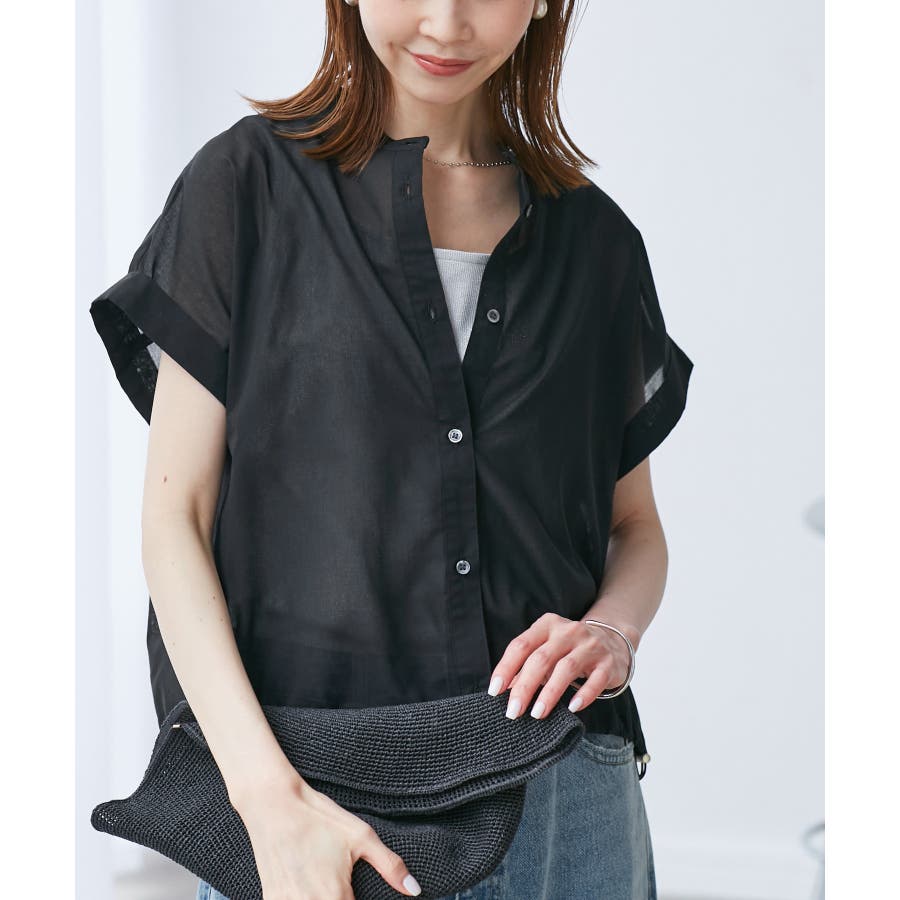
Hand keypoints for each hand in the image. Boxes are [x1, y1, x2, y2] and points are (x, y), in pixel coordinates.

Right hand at [234, 774, 421, 898]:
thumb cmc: (317, 817)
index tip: (356, 892)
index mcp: (335, 897)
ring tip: (326, 882)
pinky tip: (307, 885)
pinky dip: (303, 898)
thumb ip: (390, 866)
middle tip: (343, 884)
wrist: (272, 803)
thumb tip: (414, 889)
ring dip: (325, 898)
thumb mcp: (361, 836)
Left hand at [487, 612, 632, 717]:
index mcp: (547, 625)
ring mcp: (590, 645)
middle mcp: (568, 631)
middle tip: (513, 711)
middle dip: (524, 687)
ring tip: (537, 714)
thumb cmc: (569, 649)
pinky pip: (596, 680)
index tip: (494, 691)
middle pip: (541, 659)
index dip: (506, 668)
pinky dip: (583, 695)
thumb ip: (526, 666)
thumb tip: (504, 690)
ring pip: (566, 669)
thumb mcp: (547, 650)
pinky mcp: (608, 662)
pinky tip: (572, 708)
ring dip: (549, 693)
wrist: (612, 640)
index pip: (521, 645)